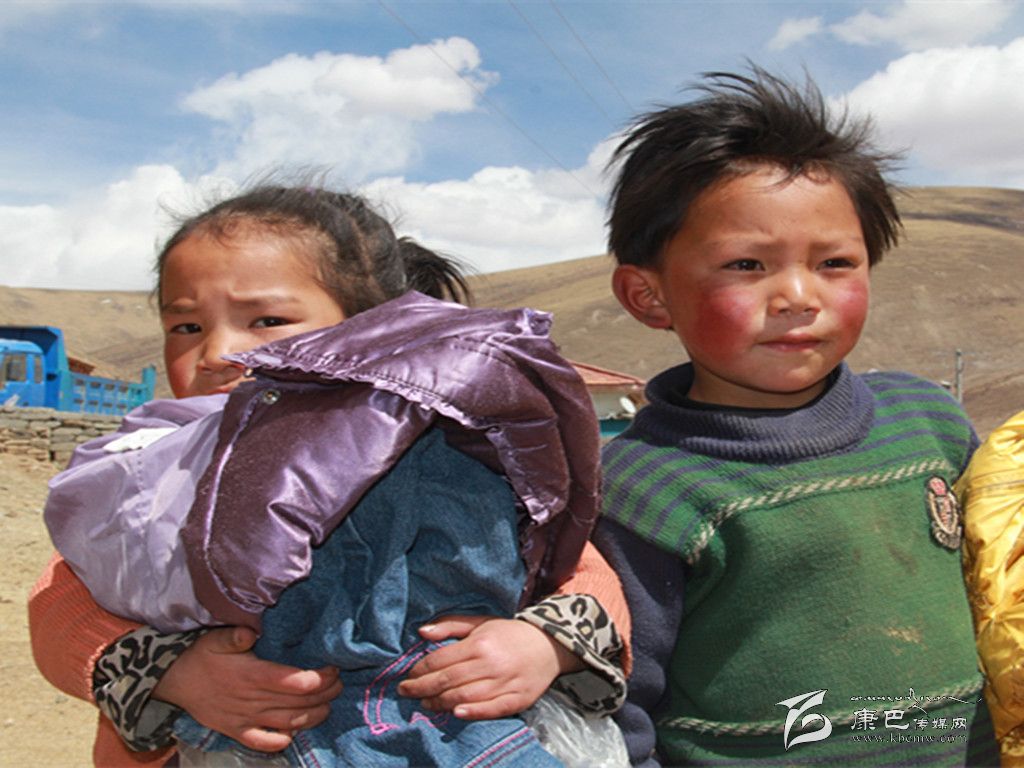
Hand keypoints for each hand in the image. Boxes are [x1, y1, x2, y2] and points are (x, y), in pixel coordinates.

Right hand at [152, 626, 341, 751]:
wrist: (174, 680)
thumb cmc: (201, 655)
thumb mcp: (216, 638)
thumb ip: (235, 635)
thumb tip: (251, 631)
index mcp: (252, 675)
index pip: (296, 682)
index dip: (321, 678)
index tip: (334, 668)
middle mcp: (252, 700)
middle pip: (299, 703)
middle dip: (325, 694)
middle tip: (339, 684)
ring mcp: (245, 719)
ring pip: (288, 723)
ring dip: (313, 717)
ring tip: (328, 706)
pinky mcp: (236, 731)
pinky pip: (263, 742)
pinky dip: (283, 740)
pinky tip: (296, 732)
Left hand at [396, 615, 581, 719]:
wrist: (549, 645)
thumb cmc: (509, 634)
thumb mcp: (480, 623)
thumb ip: (450, 626)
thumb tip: (421, 632)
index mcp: (480, 643)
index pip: (441, 660)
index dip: (420, 670)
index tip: (408, 676)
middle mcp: (491, 664)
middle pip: (448, 680)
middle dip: (422, 688)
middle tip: (406, 692)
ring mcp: (505, 683)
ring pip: (464, 697)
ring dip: (440, 703)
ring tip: (426, 704)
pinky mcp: (518, 699)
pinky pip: (491, 709)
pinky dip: (472, 713)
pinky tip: (456, 713)